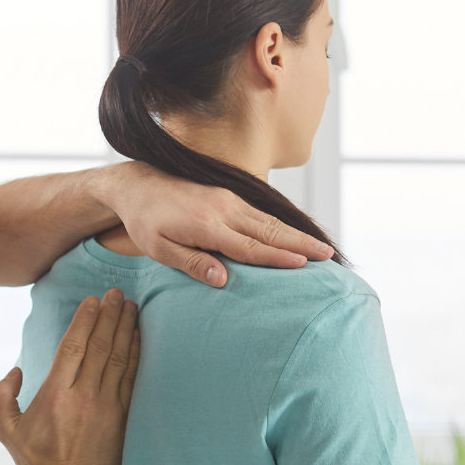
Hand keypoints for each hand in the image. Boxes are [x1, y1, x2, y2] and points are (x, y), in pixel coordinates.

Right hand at [0, 289, 140, 464]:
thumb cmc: (33, 461)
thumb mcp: (5, 428)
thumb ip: (2, 395)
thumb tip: (15, 370)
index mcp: (55, 394)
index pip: (74, 346)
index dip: (85, 319)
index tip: (94, 299)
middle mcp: (84, 398)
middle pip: (101, 346)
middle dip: (110, 316)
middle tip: (118, 294)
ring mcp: (107, 409)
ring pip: (120, 360)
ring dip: (127, 330)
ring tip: (133, 308)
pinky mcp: (122, 421)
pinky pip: (132, 381)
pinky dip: (137, 357)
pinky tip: (139, 340)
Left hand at [100, 161, 332, 286]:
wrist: (137, 184)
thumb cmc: (144, 222)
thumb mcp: (158, 249)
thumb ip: (191, 263)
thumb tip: (223, 280)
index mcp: (206, 225)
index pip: (249, 246)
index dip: (277, 258)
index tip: (303, 265)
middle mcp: (223, 209)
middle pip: (269, 230)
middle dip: (300, 244)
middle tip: (328, 256)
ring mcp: (228, 199)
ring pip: (269, 220)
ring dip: (296, 234)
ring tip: (320, 248)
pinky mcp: (228, 195)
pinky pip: (260, 213)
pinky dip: (281, 225)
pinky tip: (294, 235)